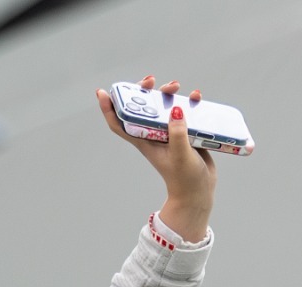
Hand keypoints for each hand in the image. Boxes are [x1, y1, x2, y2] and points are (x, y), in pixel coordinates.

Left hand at [97, 75, 216, 242]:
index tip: (102, 92)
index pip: (119, 124)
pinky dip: (188, 102)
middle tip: (151, 80)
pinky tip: (197, 96)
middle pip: (142, 107)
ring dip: (167, 93)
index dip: (108, 108)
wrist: (200, 191)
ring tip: (176, 86)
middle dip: (144, 91)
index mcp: (145, 141)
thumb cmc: (185, 179)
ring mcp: (169, 132)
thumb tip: (175, 108)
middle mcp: (154, 134)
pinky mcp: (184, 132)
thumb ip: (177, 133)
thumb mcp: (181, 156)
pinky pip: (183, 111)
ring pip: (163, 106)